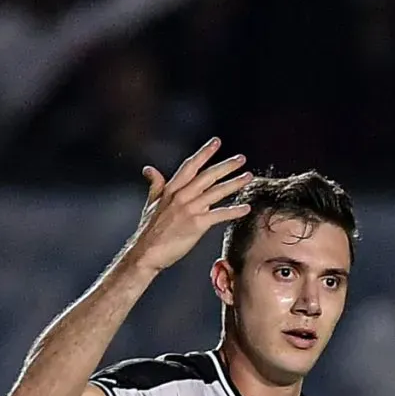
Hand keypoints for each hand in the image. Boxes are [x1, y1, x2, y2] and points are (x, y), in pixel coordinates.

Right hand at [123, 139, 249, 275]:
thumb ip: (155, 184)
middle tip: (241, 158)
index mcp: (171, 190)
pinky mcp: (196, 225)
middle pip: (208, 176)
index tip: (216, 142)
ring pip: (216, 192)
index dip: (204, 153)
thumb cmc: (149, 231)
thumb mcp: (151, 203)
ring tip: (248, 177)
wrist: (146, 253)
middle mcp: (181, 196)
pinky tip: (246, 208)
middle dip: (226, 166)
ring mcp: (189, 209)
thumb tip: (149, 169)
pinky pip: (219, 215)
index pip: (190, 166)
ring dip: (234, 183)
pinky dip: (233, 211)